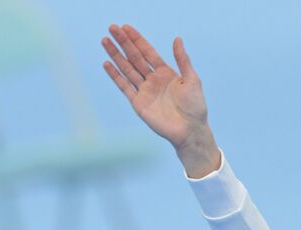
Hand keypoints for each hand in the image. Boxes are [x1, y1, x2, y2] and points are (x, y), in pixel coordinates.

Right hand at [100, 24, 220, 175]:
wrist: (190, 130)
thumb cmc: (195, 107)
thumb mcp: (192, 79)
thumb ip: (183, 60)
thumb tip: (177, 39)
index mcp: (166, 73)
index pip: (148, 52)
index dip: (137, 40)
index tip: (125, 27)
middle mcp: (153, 80)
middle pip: (135, 58)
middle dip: (123, 43)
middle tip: (112, 28)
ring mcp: (145, 91)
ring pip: (127, 69)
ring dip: (116, 55)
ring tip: (105, 41)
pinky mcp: (138, 104)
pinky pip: (124, 87)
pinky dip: (115, 75)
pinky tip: (107, 64)